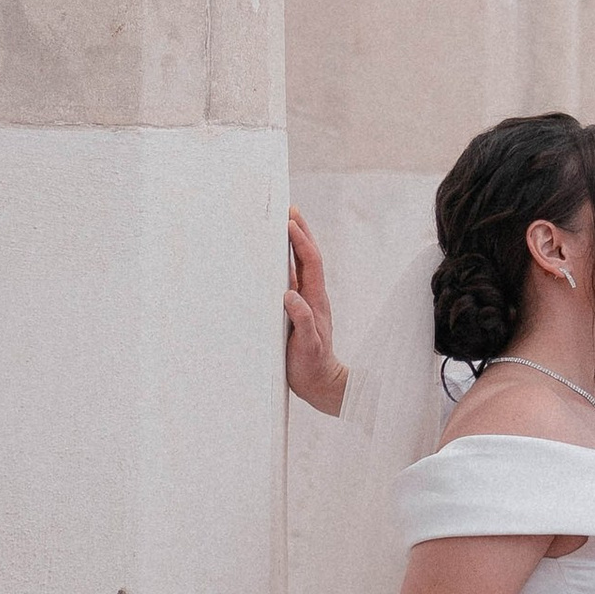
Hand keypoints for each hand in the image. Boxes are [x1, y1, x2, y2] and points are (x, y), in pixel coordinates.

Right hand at [285, 207, 346, 415]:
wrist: (321, 383)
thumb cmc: (313, 367)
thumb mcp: (308, 346)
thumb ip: (303, 322)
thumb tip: (291, 296)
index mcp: (316, 300)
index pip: (311, 263)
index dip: (302, 241)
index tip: (291, 221)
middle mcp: (311, 296)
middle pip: (308, 257)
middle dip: (301, 232)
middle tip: (290, 209)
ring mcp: (305, 302)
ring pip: (299, 266)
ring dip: (293, 244)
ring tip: (283, 223)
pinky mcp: (296, 311)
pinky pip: (290, 281)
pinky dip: (283, 265)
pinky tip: (273, 259)